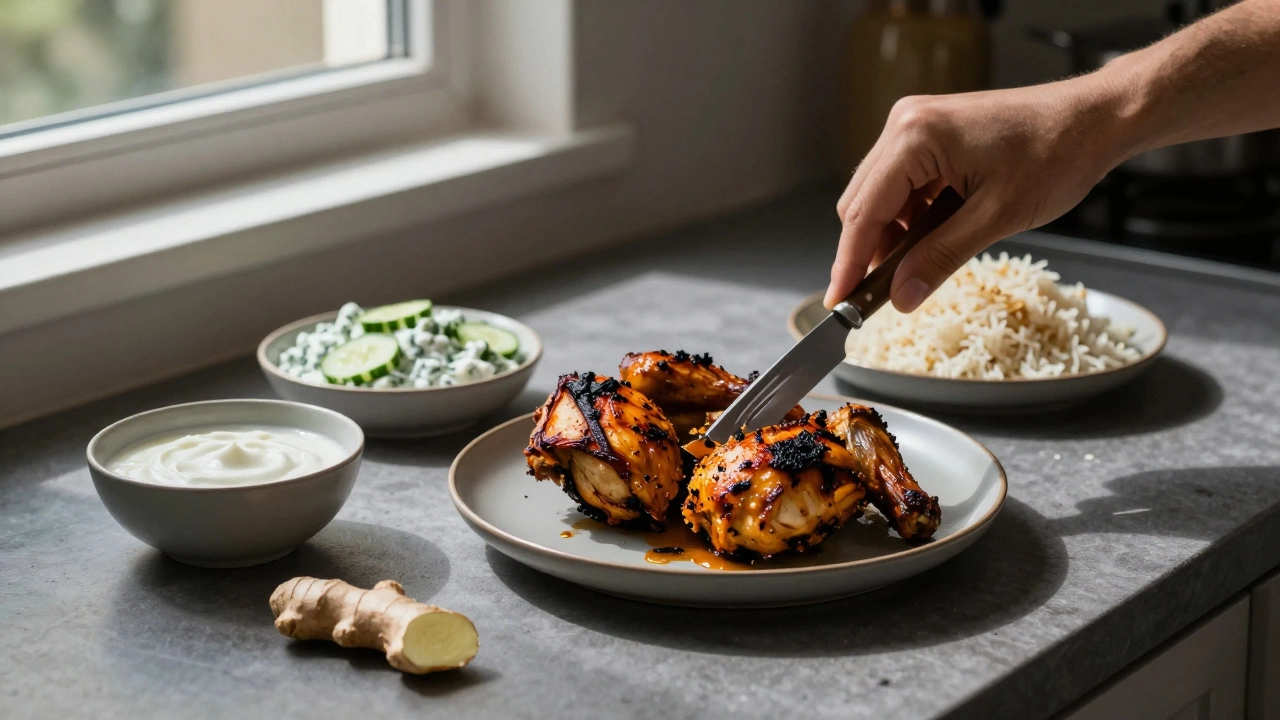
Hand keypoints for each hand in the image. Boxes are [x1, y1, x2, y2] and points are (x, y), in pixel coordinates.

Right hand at [825, 79, 1123, 311]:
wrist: (1094, 118)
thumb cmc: (1057, 154)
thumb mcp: (996, 217)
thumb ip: (940, 258)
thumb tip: (901, 297)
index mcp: (915, 137)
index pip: (864, 212)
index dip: (849, 263)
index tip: (839, 303)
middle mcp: (905, 124)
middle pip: (863, 204)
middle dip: (869, 252)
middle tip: (877, 299)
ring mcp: (915, 125)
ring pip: (880, 197)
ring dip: (892, 237)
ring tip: (912, 271)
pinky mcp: (929, 134)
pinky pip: (902, 185)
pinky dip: (909, 219)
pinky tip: (929, 241)